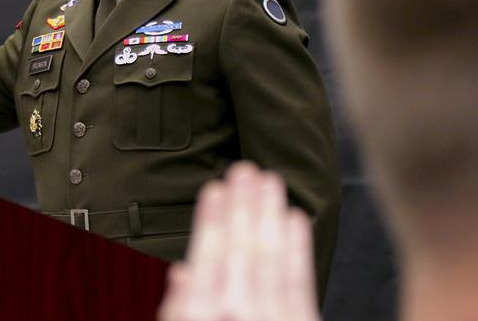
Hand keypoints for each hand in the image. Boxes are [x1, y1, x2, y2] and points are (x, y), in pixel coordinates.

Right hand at [158, 162, 319, 320]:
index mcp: (201, 310)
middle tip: (244, 169)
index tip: (214, 188)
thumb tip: (180, 272)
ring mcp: (270, 315)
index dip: (211, 219)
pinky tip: (296, 218)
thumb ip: (178, 306)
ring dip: (270, 213)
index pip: (207, 256)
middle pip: (240, 248)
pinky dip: (298, 248)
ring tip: (270, 181)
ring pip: (270, 256)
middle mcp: (236, 310)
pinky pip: (299, 281)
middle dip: (243, 204)